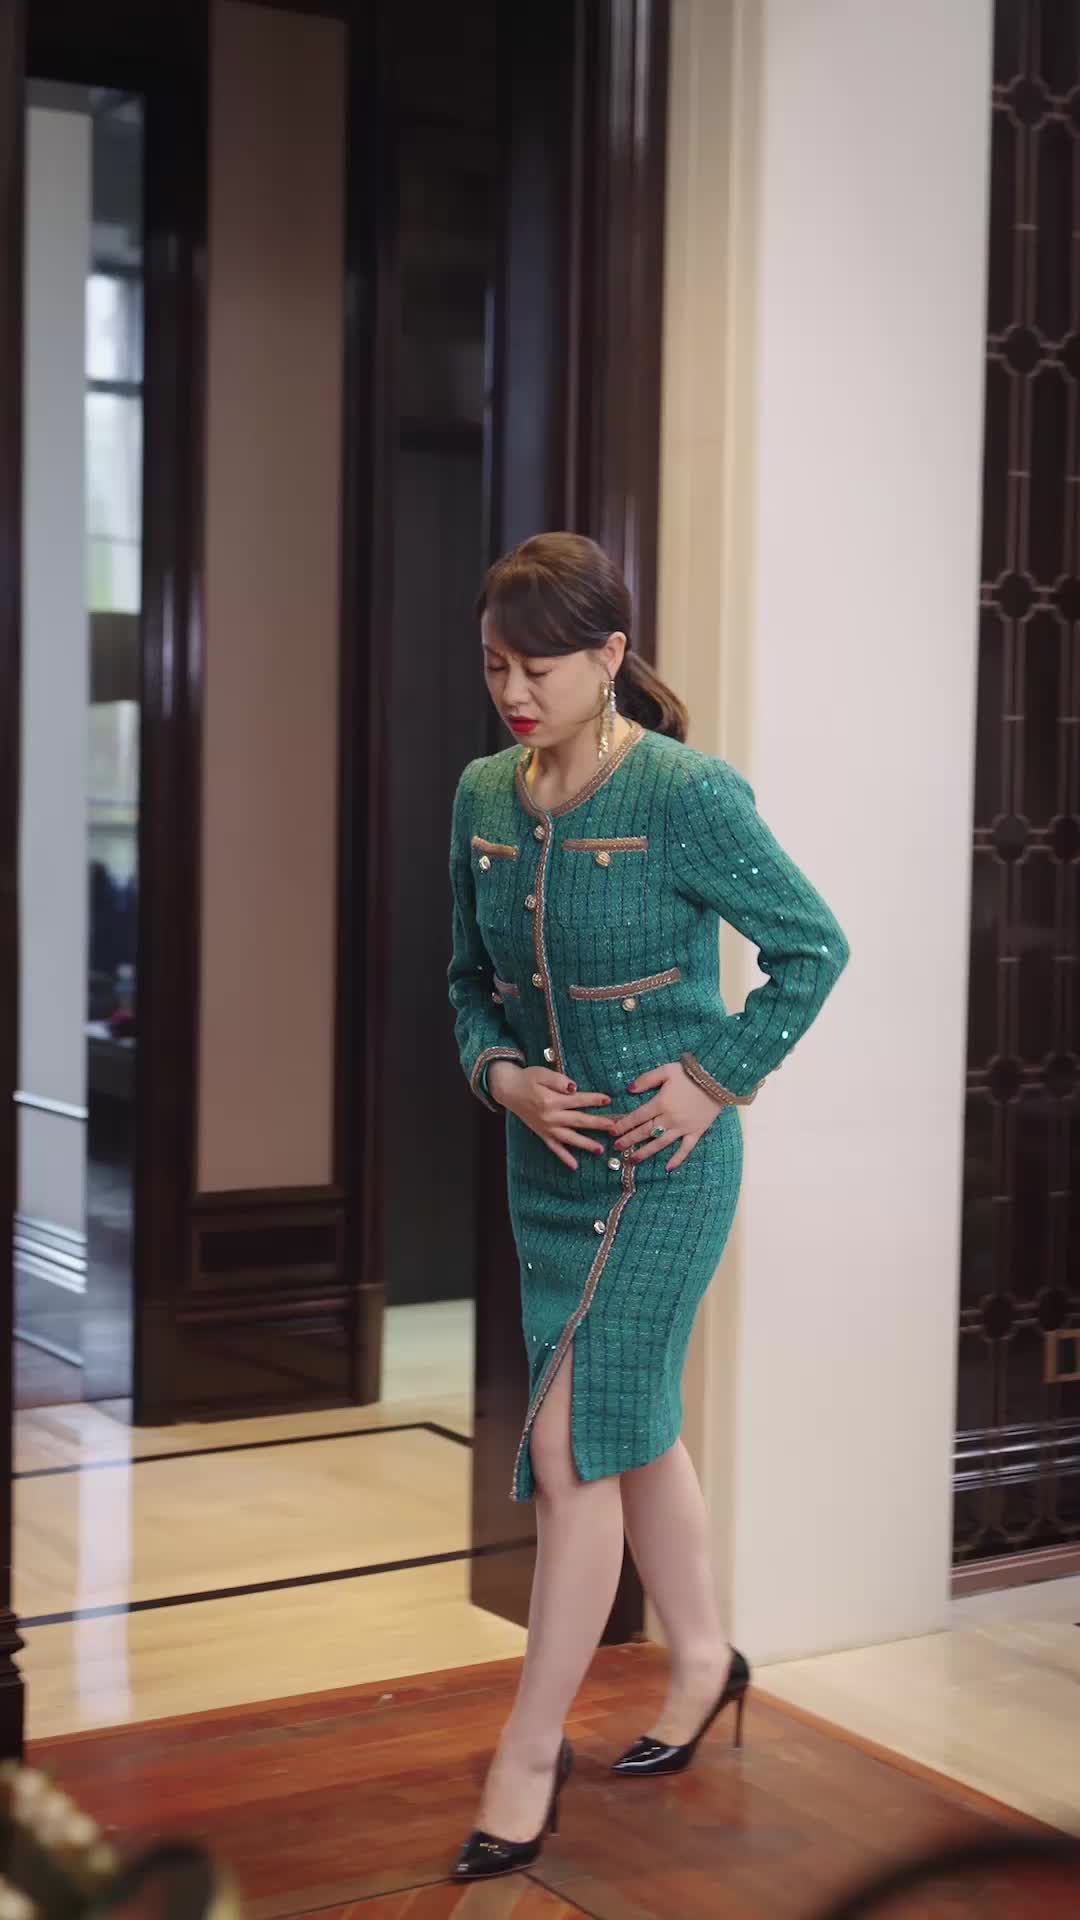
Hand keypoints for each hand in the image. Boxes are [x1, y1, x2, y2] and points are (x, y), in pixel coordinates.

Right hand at [487, 1064, 614, 1169]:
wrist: (508, 1089)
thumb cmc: (527, 1079)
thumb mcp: (541, 1074)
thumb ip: (558, 1080)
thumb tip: (574, 1088)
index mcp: (552, 1100)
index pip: (578, 1100)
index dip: (594, 1099)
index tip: (609, 1099)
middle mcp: (550, 1117)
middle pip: (578, 1121)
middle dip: (597, 1124)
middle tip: (614, 1128)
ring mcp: (546, 1127)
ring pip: (569, 1138)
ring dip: (585, 1144)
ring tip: (600, 1150)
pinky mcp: (541, 1133)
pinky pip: (553, 1148)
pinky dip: (563, 1157)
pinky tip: (574, 1166)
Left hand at [611, 1062, 721, 1170]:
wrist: (717, 1079)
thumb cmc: (690, 1073)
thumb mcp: (665, 1070)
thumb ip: (646, 1079)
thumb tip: (628, 1089)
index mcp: (660, 1103)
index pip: (637, 1117)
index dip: (623, 1125)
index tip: (612, 1131)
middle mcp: (669, 1119)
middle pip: (645, 1132)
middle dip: (629, 1140)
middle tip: (616, 1148)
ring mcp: (683, 1127)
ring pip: (661, 1143)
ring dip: (646, 1152)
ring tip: (633, 1160)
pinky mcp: (696, 1132)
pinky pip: (686, 1148)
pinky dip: (677, 1158)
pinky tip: (668, 1168)